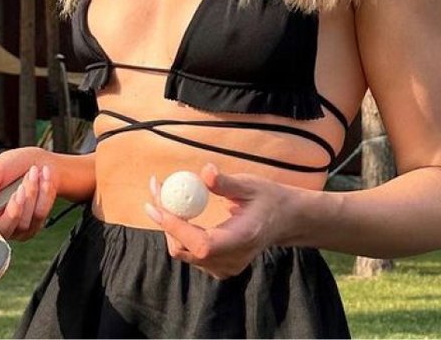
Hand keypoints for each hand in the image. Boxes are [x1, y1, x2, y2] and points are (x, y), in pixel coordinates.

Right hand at [0, 147, 56, 241]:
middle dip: (17, 203)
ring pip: (23, 222)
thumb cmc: (13, 166)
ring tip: (33, 173)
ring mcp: (13, 229)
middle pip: (2, 228)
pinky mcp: (32, 228)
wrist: (41, 164)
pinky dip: (44, 194)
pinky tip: (43, 179)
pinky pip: (39, 215)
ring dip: (32, 193)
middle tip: (22, 184)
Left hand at [145, 164, 293, 279]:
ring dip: (169, 225)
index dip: (176, 227)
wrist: (284, 220)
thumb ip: (226, 183)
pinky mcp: (218, 267)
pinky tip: (176, 211)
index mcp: (242, 240)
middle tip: (156, 190)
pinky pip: (190, 253)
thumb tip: (205, 172)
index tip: (156, 204)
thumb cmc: (268, 199)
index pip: (202, 244)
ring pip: (184, 252)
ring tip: (162, 196)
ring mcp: (225, 268)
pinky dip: (179, 233)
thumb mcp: (250, 185)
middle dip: (165, 220)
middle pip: (186, 250)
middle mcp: (232, 260)